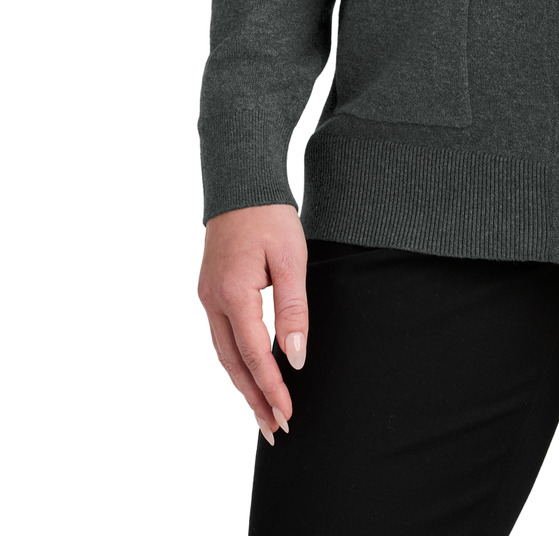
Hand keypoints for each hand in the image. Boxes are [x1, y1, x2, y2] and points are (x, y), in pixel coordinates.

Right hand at [198, 204, 308, 444]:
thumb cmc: (270, 217)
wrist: (241, 184)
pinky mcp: (210, 292)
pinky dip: (236, 363)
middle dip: (254, 400)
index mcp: (233, 294)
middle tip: (275, 430)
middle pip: (233, 364)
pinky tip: (249, 375)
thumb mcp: (291, 259)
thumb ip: (293, 309)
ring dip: (244, 385)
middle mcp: (213, 301)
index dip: (271, 388)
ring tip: (264, 414)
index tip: (288, 414)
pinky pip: (222, 337)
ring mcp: (207, 297)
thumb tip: (295, 357)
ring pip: (224, 354)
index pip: (254, 354)